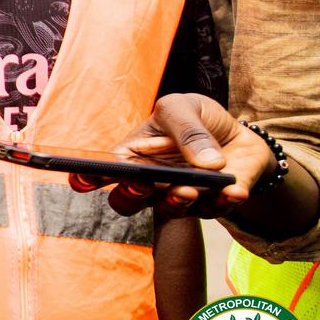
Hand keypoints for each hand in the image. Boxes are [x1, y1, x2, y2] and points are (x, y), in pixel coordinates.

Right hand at [70, 93, 272, 218]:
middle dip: (130, 197)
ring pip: (169, 211)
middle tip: (141, 184)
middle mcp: (150, 183)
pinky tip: (233, 190)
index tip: (83, 178)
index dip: (86, 178)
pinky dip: (224, 201)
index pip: (102, 171)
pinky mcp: (213, 204)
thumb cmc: (196, 119)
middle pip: (126, 202)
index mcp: (132, 157)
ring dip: (177, 203)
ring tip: (189, 190)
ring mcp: (179, 197)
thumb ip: (187, 129)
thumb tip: (208, 163)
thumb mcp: (182, 108)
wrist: (237, 132)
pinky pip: (216, 210)